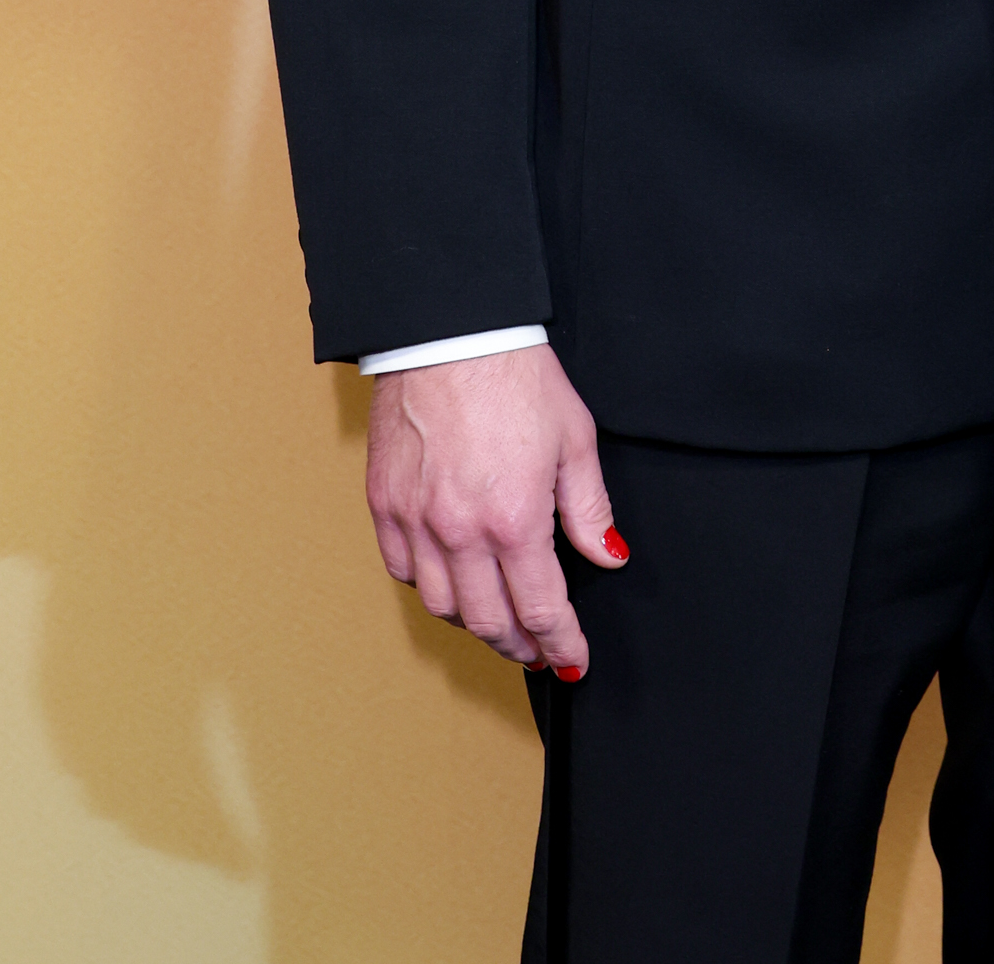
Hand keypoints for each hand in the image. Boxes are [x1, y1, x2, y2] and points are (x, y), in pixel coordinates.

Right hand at [366, 346, 625, 674]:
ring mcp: (416, 520)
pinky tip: (451, 580)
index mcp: (514, 519)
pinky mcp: (384, 503)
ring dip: (475, 623)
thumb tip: (609, 555)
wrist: (450, 331)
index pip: (541, 609)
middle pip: (489, 622)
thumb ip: (590, 509)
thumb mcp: (574, 438)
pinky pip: (402, 569)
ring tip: (499, 620)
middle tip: (540, 650)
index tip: (572, 660)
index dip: (562, 644)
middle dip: (520, 645)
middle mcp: (460, 532)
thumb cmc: (515, 375)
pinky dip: (428, 586)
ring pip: (442, 606)